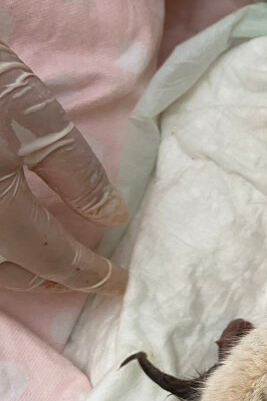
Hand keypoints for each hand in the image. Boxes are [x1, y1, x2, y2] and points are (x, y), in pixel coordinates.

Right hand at [0, 42, 128, 293]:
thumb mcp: (35, 117)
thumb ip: (76, 173)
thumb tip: (113, 217)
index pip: (54, 259)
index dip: (91, 274)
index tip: (120, 283)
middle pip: (13, 274)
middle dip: (54, 280)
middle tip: (91, 276)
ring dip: (18, 272)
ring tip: (52, 266)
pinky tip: (10, 240)